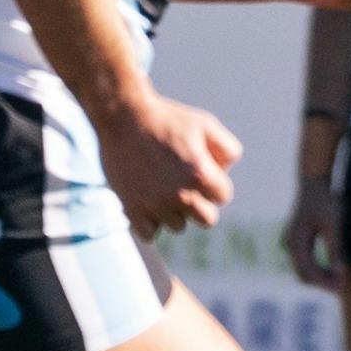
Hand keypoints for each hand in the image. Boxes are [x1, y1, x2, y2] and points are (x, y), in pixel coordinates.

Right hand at [97, 90, 241, 235]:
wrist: (123, 116)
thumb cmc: (167, 119)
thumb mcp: (206, 124)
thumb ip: (228, 150)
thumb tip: (225, 174)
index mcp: (200, 175)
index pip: (223, 196)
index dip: (214, 181)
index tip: (199, 167)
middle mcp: (180, 195)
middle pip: (207, 220)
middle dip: (201, 204)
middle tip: (184, 185)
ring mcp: (155, 204)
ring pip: (177, 226)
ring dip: (174, 211)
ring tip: (161, 186)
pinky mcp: (132, 208)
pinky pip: (149, 234)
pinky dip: (150, 223)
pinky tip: (147, 203)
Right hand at [284, 172, 344, 289]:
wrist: (314, 182)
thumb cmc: (326, 200)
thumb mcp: (334, 225)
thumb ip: (336, 249)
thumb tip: (340, 274)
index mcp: (296, 240)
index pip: (308, 271)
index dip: (325, 282)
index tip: (342, 288)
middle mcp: (289, 243)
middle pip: (302, 274)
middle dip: (321, 283)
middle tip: (342, 289)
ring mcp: (291, 242)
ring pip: (302, 269)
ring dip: (319, 278)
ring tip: (340, 282)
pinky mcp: (296, 240)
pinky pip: (304, 261)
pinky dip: (316, 269)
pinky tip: (332, 271)